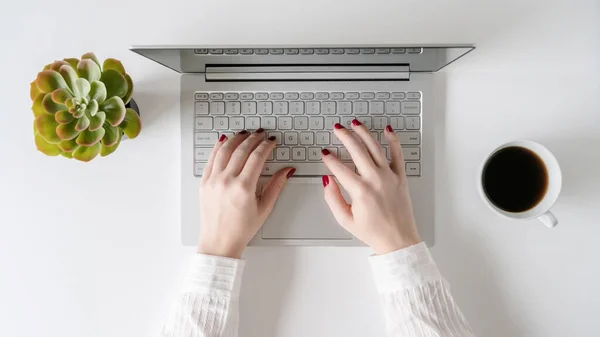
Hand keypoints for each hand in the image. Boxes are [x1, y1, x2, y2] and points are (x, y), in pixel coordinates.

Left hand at [197, 129, 294, 258]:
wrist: (219, 242)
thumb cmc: (241, 229)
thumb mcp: (264, 208)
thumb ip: (276, 186)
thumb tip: (287, 170)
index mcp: (244, 188)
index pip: (257, 157)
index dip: (266, 146)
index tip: (272, 141)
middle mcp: (227, 181)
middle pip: (241, 150)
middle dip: (253, 139)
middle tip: (261, 134)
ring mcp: (213, 181)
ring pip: (224, 150)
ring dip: (236, 139)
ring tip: (245, 133)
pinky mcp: (204, 183)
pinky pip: (211, 159)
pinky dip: (218, 147)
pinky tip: (225, 141)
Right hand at [321, 121, 420, 253]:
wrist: (398, 239)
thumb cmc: (373, 232)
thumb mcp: (345, 220)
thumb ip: (332, 199)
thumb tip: (327, 181)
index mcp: (360, 191)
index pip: (339, 168)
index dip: (329, 158)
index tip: (324, 152)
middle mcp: (375, 179)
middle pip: (356, 150)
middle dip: (344, 136)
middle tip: (337, 128)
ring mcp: (389, 176)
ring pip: (375, 147)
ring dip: (363, 133)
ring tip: (355, 124)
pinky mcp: (400, 177)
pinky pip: (397, 154)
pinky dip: (393, 140)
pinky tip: (387, 130)